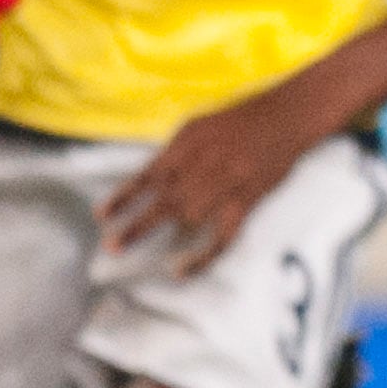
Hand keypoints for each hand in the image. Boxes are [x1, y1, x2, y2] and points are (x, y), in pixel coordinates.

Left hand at [101, 78, 344, 273]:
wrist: (286, 118)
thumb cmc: (240, 119)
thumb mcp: (199, 125)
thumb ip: (174, 151)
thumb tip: (149, 179)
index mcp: (188, 145)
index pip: (149, 175)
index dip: (123, 197)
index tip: (101, 215)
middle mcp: (204, 166)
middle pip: (164, 201)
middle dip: (136, 225)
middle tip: (112, 246)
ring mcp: (227, 185)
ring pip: (189, 218)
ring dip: (162, 237)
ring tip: (133, 255)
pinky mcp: (248, 201)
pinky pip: (224, 235)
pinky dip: (203, 255)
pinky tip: (183, 270)